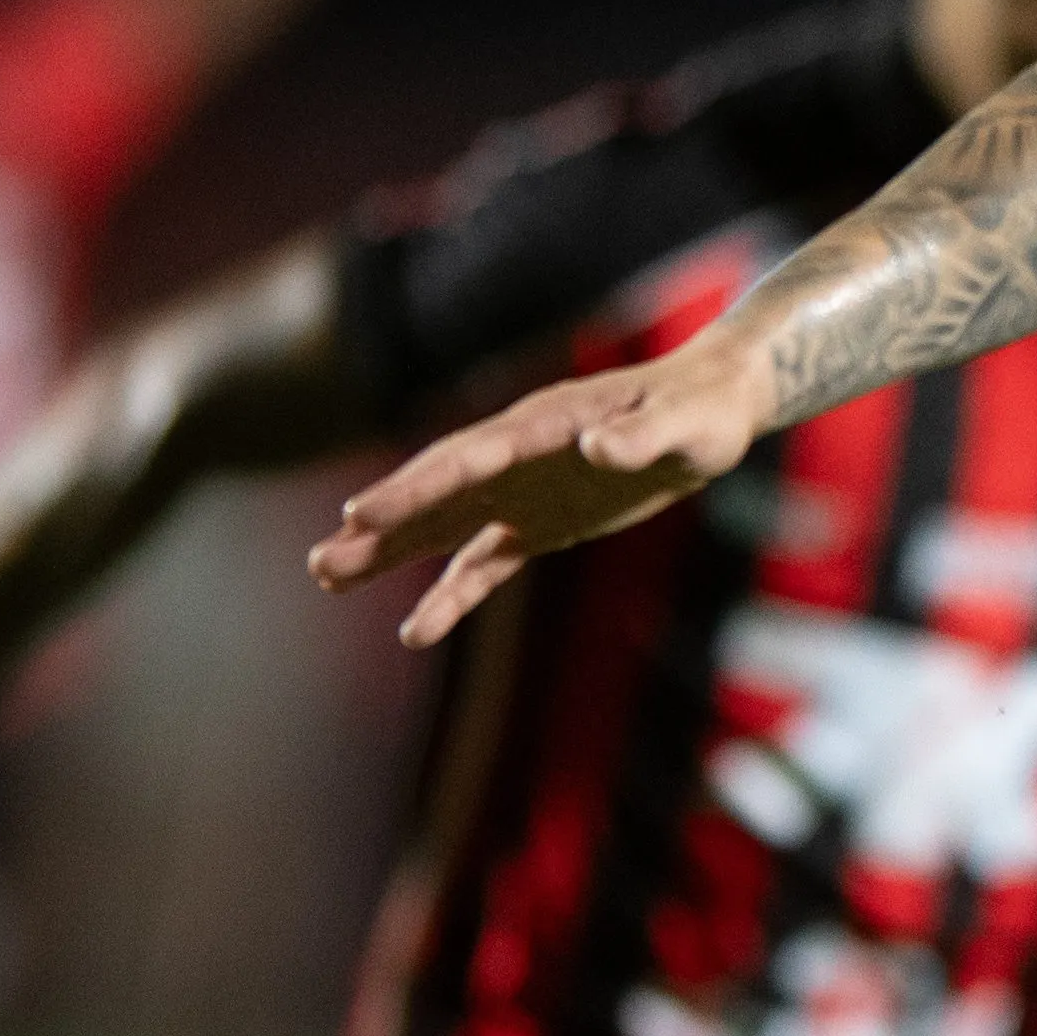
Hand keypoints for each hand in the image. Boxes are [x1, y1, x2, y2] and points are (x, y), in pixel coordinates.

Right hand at [307, 342, 774, 646]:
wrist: (715, 405)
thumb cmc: (705, 409)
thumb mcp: (685, 422)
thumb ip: (641, 435)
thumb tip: (596, 448)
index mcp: (542, 424)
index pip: (466, 458)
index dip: (415, 486)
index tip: (361, 512)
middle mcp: (518, 456)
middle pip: (437, 491)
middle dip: (383, 524)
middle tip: (321, 561)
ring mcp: (524, 490)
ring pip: (444, 525)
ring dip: (390, 552)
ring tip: (328, 578)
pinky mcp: (542, 522)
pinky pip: (485, 562)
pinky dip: (452, 594)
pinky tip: (416, 630)